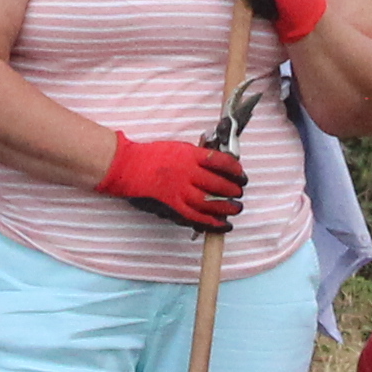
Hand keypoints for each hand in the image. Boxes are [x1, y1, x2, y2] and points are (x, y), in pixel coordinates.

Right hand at [99, 130, 247, 232]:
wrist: (130, 166)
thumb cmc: (153, 156)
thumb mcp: (180, 147)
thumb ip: (198, 156)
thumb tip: (218, 165)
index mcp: (191, 155)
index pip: (221, 162)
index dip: (235, 170)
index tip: (241, 174)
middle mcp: (188, 173)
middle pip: (219, 183)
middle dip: (234, 189)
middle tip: (240, 192)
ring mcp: (181, 190)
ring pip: (210, 202)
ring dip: (227, 206)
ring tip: (236, 208)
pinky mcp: (174, 205)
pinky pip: (196, 216)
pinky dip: (212, 222)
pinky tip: (223, 224)